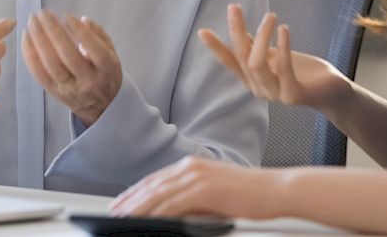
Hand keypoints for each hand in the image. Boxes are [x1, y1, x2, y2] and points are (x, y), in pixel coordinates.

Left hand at [22, 11, 121, 125]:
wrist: (101, 107)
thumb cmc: (105, 72)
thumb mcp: (112, 52)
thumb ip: (98, 34)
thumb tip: (82, 20)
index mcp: (106, 68)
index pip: (93, 48)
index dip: (79, 31)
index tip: (66, 15)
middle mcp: (88, 80)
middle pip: (68, 56)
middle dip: (53, 32)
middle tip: (43, 14)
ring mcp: (69, 89)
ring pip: (51, 65)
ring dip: (38, 41)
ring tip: (32, 22)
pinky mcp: (54, 93)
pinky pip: (38, 74)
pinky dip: (30, 55)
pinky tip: (26, 38)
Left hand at [109, 156, 280, 218]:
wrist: (275, 189)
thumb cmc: (250, 196)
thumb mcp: (215, 195)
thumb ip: (192, 200)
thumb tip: (172, 213)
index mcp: (193, 165)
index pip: (156, 180)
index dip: (136, 192)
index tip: (121, 204)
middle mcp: (191, 166)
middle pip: (152, 185)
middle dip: (129, 200)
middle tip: (112, 213)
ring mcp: (196, 176)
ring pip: (157, 194)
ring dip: (136, 208)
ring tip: (120, 219)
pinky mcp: (203, 188)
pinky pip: (172, 203)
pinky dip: (154, 213)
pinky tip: (144, 221)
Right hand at [198, 3, 350, 112]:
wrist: (332, 91)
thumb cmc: (303, 72)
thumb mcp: (276, 56)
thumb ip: (258, 48)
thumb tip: (241, 32)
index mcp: (253, 79)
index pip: (230, 62)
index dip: (216, 47)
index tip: (202, 31)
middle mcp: (259, 89)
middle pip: (242, 58)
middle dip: (235, 31)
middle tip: (234, 7)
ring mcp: (275, 94)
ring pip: (257, 64)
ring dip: (262, 36)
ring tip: (270, 15)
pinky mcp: (293, 95)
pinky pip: (283, 69)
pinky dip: (282, 46)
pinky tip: (283, 28)